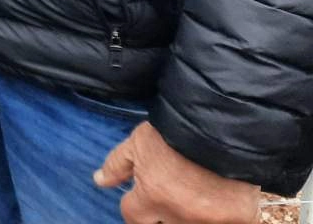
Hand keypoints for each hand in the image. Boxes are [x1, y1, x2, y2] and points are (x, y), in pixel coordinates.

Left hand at [94, 121, 262, 222]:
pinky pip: (230, 222)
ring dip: (191, 213)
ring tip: (196, 193)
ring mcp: (210, 220)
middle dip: (162, 213)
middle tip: (172, 192)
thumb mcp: (138, 142)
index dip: (135, 206)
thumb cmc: (175, 130)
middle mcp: (179, 215)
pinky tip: (221, 198)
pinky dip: (224, 215)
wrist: (224, 125)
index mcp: (152, 197)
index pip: (131, 216)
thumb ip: (117, 164)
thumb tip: (99, 181)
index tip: (143, 197)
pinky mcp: (240, 219)